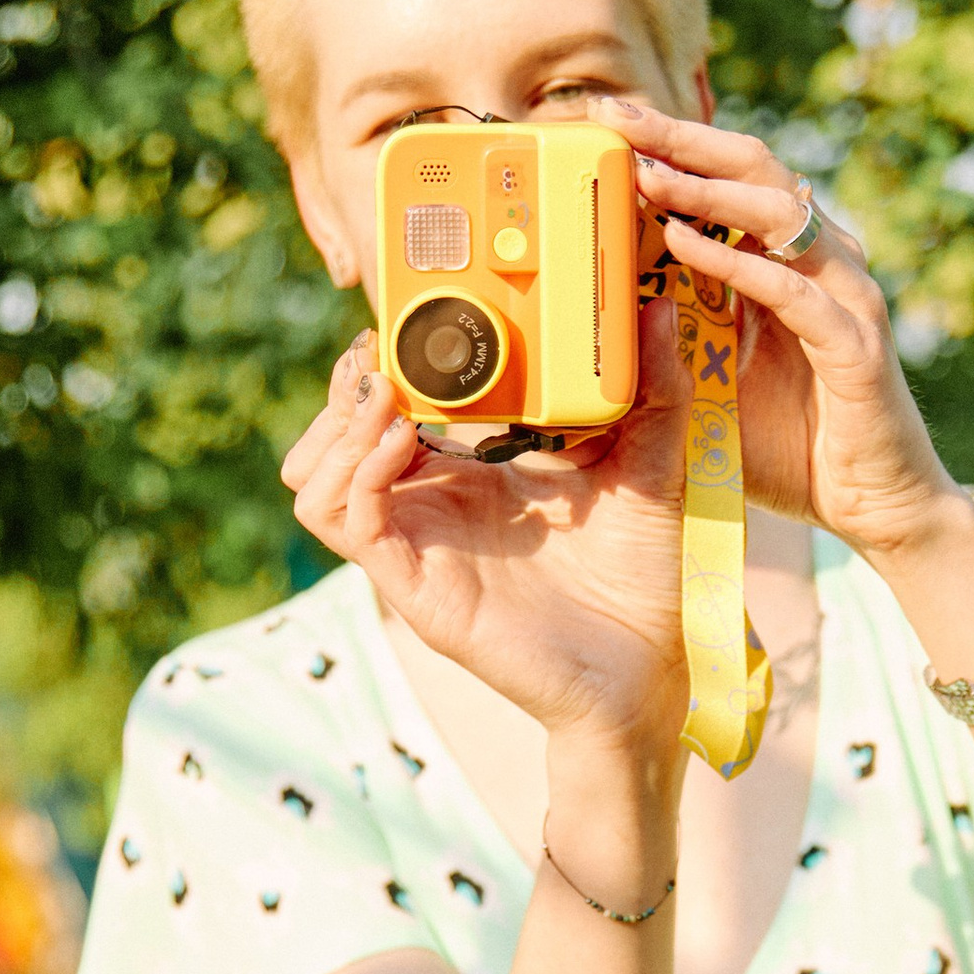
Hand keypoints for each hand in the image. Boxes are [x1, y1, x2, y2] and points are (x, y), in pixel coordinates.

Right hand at [282, 336, 693, 751]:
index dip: (382, 363)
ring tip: (384, 394)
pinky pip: (351, 523)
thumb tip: (657, 309)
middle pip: (331, 440)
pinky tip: (402, 437)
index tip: (409, 321)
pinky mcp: (416, 587)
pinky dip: (360, 472)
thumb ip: (651, 392)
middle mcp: (431, 506)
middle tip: (382, 353)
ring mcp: (417, 546)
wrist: (644, 665)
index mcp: (469, 474)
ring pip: (315, 481)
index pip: (387, 410)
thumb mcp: (647, 465)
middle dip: (343, 388)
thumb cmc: (638, 575)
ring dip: (336, 427)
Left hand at [608, 101, 962, 563]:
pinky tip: (686, 245)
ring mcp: (843, 297)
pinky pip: (793, 292)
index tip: (605, 117)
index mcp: (785, 260)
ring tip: (644, 172)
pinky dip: (738, 264)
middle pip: (754, 167)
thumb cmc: (791, 444)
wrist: (871, 507)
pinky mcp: (855, 346)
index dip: (670, 141)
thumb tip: (585, 322)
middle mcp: (820, 262)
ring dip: (706, 189)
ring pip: (779, 212)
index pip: (727, 176)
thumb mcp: (710, 381)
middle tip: (616, 114)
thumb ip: (666, 341)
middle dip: (682, 138)